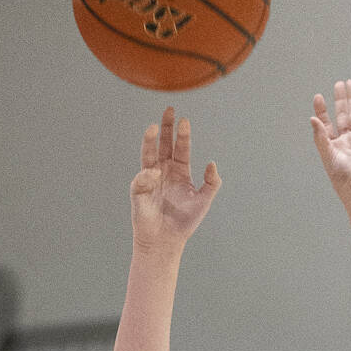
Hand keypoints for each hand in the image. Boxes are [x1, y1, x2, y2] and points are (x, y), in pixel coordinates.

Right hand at [129, 107, 220, 252]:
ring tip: (153, 127)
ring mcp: (150, 179)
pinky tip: (153, 174)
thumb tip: (212, 163)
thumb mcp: (204, 201)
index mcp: (180, 171)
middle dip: (166, 127)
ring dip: (150, 140)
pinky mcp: (139, 190)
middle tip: (169, 109)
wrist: (167, 240)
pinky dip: (147, 175)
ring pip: (148, 154)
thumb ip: (212, 182)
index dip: (183, 134)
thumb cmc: (185, 221)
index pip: (181, 148)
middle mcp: (164, 171)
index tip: (184, 120)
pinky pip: (142, 179)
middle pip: (164, 144)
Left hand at [310, 79, 350, 203]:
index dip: (321, 110)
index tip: (318, 96)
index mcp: (331, 146)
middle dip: (339, 99)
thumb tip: (312, 119)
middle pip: (341, 115)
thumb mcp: (329, 157)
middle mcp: (344, 141)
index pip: (325, 123)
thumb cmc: (345, 179)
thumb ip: (321, 138)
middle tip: (338, 84)